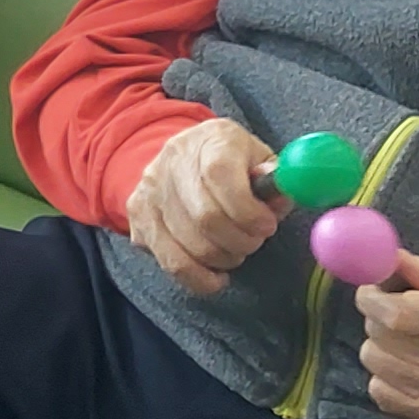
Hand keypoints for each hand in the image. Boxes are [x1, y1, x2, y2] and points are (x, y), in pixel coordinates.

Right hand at [125, 117, 289, 296]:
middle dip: (241, 241)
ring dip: (224, 259)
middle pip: (206, 217)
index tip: (267, 226)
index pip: (220, 174)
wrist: (182, 158)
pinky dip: (201, 278)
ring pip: (191, 247)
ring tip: (235, 249)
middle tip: (255, 240)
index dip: (247, 209)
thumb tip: (281, 196)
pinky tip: (217, 273)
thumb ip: (275, 179)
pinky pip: (172, 263)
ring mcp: (150, 190)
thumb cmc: (234, 163)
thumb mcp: (261, 159)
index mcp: (212, 139)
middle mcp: (173, 160)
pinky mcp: (138, 218)